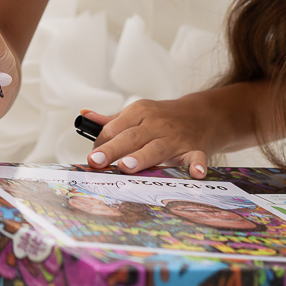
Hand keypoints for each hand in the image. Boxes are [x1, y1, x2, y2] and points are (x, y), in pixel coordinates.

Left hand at [79, 97, 214, 178]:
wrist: (200, 115)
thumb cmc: (162, 118)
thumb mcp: (138, 113)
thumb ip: (112, 120)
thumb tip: (85, 116)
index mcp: (139, 111)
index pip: (115, 127)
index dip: (101, 143)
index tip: (91, 158)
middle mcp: (156, 123)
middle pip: (131, 137)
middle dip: (113, 149)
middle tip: (96, 161)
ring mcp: (175, 137)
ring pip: (156, 147)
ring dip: (141, 157)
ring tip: (126, 167)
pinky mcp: (194, 149)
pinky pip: (196, 157)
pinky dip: (196, 165)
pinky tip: (195, 174)